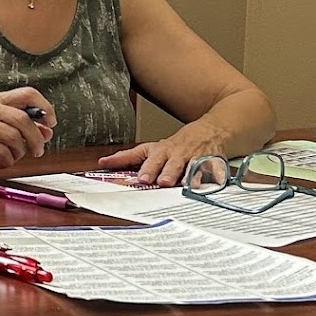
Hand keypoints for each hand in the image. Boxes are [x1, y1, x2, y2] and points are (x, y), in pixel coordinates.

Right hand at [0, 88, 55, 171]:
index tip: (50, 122)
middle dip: (36, 139)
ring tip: (11, 157)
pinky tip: (0, 161)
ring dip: (18, 153)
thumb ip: (21, 126)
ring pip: (14, 138)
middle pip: (23, 119)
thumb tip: (46, 131)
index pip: (27, 94)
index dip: (45, 108)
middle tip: (37, 150)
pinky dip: (6, 161)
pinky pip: (1, 152)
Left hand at [98, 126, 226, 186]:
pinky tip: (204, 184)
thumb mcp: (152, 148)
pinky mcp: (211, 162)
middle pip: (166, 162)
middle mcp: (175, 154)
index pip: (139, 155)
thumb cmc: (177, 144)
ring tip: (179, 183)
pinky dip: (209, 177)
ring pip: (188, 167)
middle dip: (159, 171)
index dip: (127, 161)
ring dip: (183, 175)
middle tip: (152, 180)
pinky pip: (211, 171)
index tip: (119, 169)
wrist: (211, 131)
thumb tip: (103, 162)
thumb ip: (129, 157)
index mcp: (159, 150)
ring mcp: (193, 158)